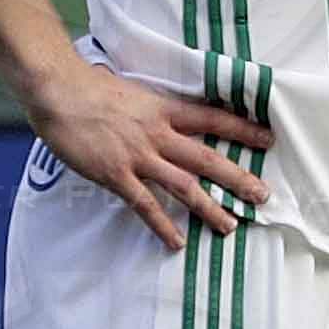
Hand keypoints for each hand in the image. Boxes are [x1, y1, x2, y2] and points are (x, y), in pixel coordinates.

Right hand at [26, 60, 273, 248]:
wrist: (59, 91)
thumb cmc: (90, 87)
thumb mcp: (133, 91)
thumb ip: (151, 106)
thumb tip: (161, 110)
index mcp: (165, 109)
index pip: (213, 119)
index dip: (243, 130)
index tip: (269, 140)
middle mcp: (159, 133)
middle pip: (207, 158)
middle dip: (238, 178)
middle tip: (263, 195)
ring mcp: (138, 156)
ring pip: (184, 185)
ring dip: (209, 207)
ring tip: (230, 225)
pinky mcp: (116, 175)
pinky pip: (145, 205)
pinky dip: (162, 225)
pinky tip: (176, 242)